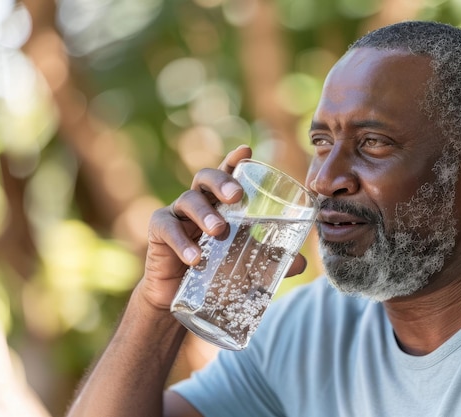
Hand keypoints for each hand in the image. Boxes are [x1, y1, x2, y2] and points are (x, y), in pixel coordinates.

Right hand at [139, 146, 306, 309]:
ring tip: (219, 230)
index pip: (226, 175)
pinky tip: (195, 258)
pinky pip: (168, 230)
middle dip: (222, 182)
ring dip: (205, 214)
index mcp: (219, 205)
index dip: (234, 161)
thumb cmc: (215, 273)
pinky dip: (182, 243)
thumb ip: (271, 260)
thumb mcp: (246, 266)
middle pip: (205, 178)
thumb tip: (301, 262)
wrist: (179, 301)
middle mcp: (198, 203)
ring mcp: (176, 216)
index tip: (246, 151)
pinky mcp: (159, 235)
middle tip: (236, 196)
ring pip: (188, 200)